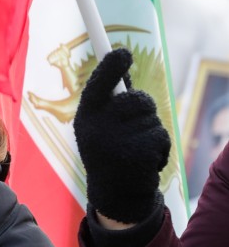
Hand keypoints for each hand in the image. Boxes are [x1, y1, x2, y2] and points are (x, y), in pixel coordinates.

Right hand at [73, 48, 169, 224]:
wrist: (114, 194)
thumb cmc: (110, 154)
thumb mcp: (102, 127)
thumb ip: (111, 101)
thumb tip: (122, 67)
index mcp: (86, 119)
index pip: (97, 86)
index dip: (110, 67)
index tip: (124, 52)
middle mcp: (96, 128)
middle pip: (135, 99)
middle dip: (143, 108)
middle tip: (135, 125)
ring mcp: (115, 142)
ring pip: (151, 118)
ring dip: (152, 131)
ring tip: (137, 148)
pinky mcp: (135, 154)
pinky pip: (160, 135)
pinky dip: (160, 147)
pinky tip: (146, 160)